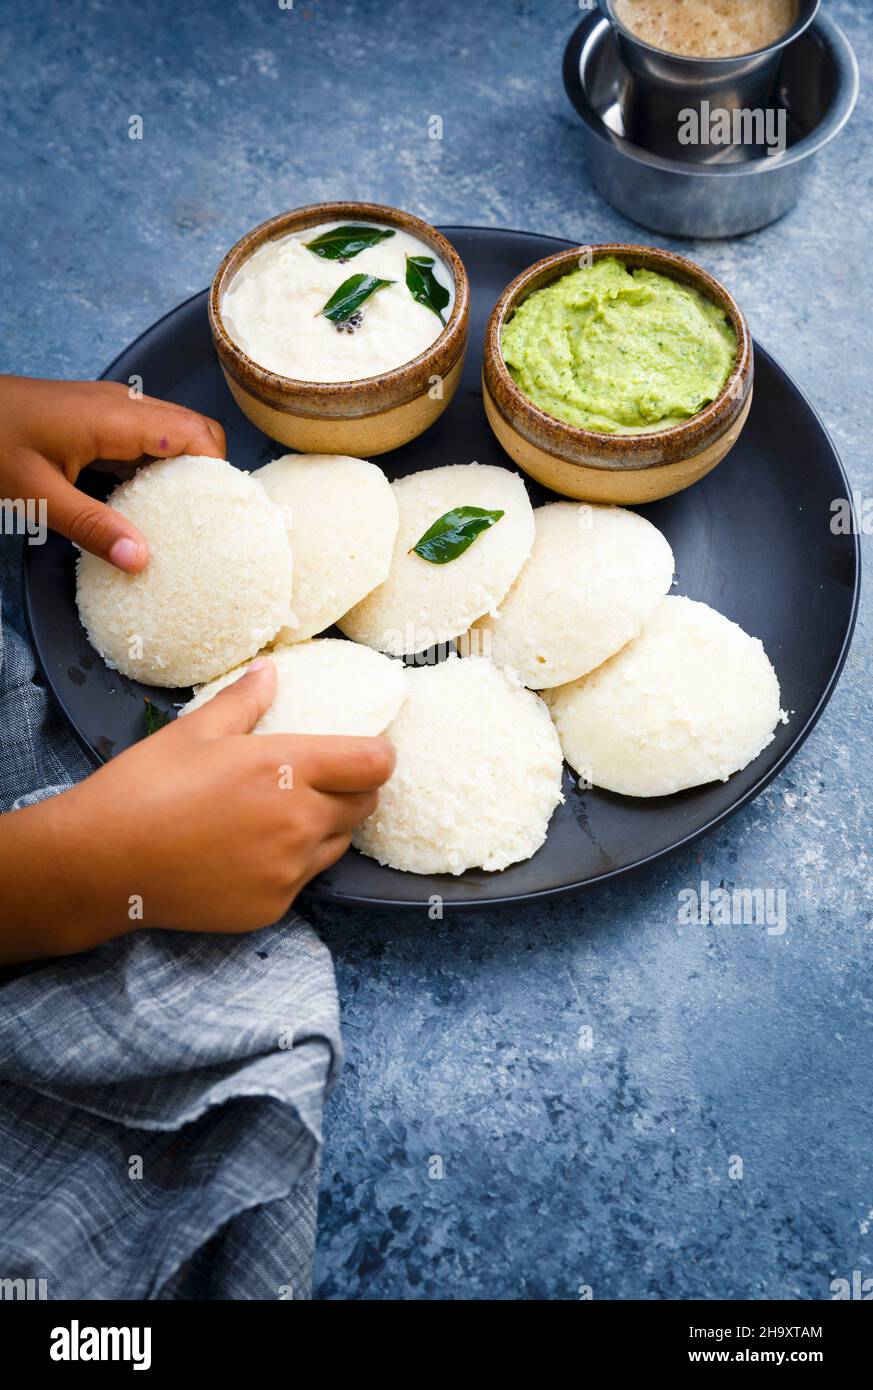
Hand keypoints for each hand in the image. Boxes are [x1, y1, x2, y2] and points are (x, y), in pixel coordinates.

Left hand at [0, 375, 225, 571]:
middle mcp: (122, 405)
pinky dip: (155, 468)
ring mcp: (110, 408)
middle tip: (207, 524)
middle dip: (209, 475)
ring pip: (172, 435)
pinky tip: (144, 505)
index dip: (219, 474)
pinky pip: (144, 439)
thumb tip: (141, 561)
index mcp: (116, 418)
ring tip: (183, 521)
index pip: (197, 436)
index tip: (223, 517)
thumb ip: (92, 527)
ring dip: (182, 473)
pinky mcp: (96, 418)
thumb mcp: (36, 495)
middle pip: (194, 432)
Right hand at [0, 661, 394, 959]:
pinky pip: (304, 879)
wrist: (100, 864)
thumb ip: (244, 701)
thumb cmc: (143, 789)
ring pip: (337, 844)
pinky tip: (251, 851)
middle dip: (352, 789)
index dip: (376, 754)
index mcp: (286, 768)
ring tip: (280, 815)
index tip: (362, 751)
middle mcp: (299, 822)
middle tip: (317, 779)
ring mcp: (288, 870)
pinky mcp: (272, 906)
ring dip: (324, 827)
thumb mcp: (194, 732)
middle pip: (365, 804)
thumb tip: (270, 671)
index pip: (375, 764)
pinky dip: (291, 864)